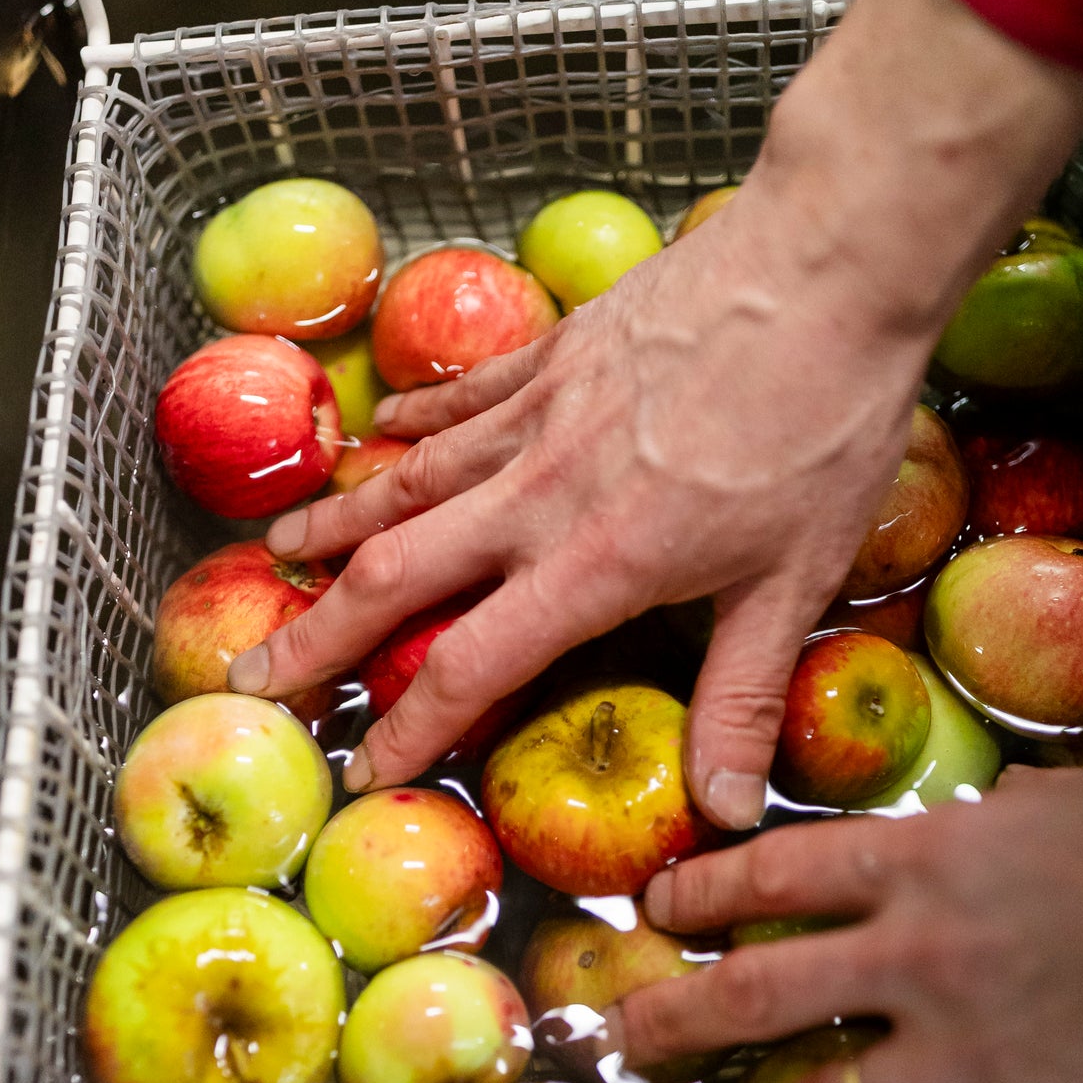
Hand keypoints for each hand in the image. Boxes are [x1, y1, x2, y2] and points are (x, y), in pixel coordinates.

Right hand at [230, 0, 1082, 824]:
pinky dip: (412, 421)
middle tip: (257, 674)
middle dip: (320, 632)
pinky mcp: (554, 352)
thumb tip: (727, 811)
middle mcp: (540, 494)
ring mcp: (537, 415)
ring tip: (277, 558)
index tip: (362, 769)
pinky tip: (378, 433)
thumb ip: (743, 696)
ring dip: (338, 525)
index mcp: (596, 563)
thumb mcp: (794, 581)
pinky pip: (460, 396)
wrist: (826, 270)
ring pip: (408, 480)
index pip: (472, 665)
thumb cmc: (821, 430)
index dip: (410, 728)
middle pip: (399, 573)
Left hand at [612, 768, 1082, 1082]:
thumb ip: (1013, 820)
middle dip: (673, 1019)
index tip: (655, 910)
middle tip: (624, 1039)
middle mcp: (921, 960)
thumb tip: (994, 814)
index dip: (703, 892)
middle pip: (756, 994)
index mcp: (929, 863)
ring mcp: (968, 1057)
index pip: (778, 872)